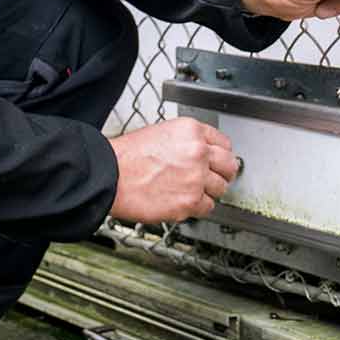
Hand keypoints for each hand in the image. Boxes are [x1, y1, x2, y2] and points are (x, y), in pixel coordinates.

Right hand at [107, 118, 239, 223]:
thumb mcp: (161, 133)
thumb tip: (200, 154)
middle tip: (214, 178)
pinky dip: (197, 207)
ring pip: (220, 189)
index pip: (224, 143)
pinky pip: (208, 207)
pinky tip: (183, 202)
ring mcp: (196, 178)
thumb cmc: (127, 157)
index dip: (220, 155)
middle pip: (229, 165)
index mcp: (191, 132)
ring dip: (208, 192)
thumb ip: (186, 142)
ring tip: (191, 191)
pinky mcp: (190, 202)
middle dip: (222, 173)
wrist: (110, 175)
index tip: (218, 162)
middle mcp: (198, 153)